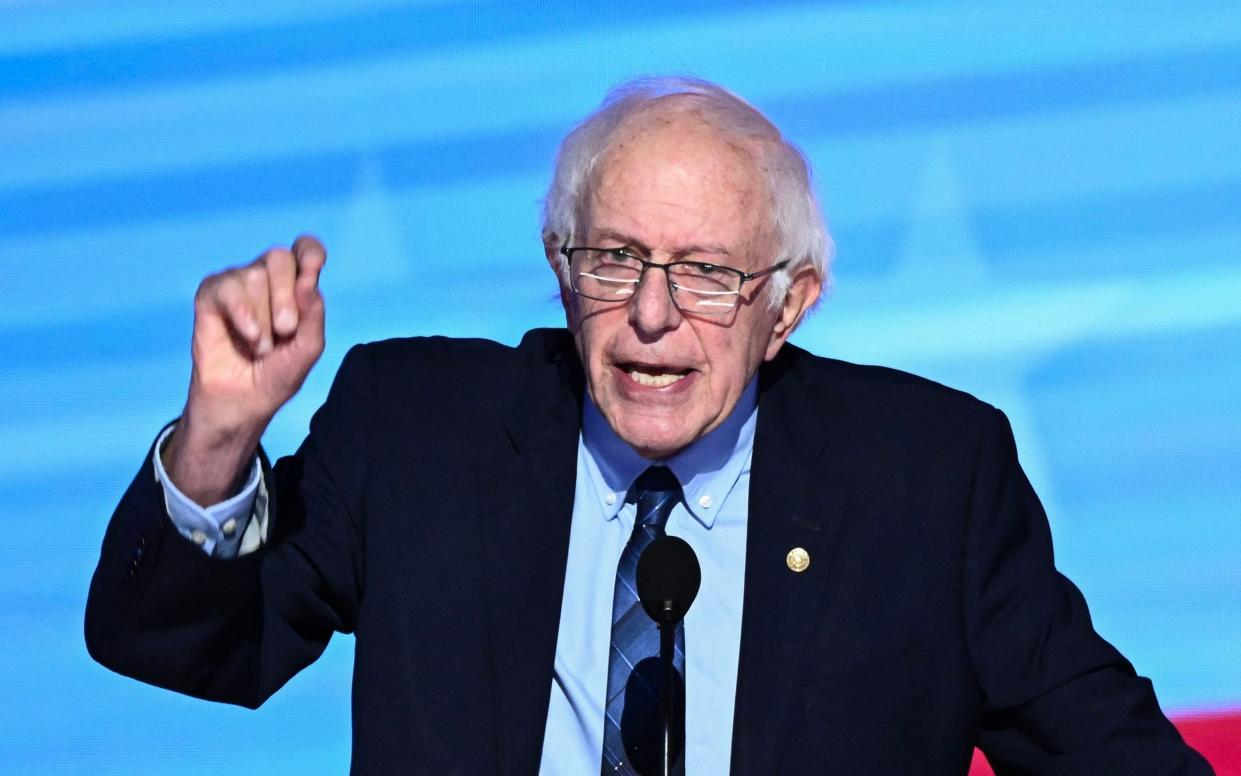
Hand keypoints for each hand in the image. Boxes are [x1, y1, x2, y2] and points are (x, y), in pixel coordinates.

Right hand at [163, 236, 326, 504]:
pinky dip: (242, 313)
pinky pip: (227, 287)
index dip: (310, 251)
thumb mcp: (307, 348)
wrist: (243, 401)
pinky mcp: (211, 295)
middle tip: (286, 330)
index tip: (314, 267)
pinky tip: (248, 336)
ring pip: (254, 274)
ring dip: (263, 318)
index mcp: (296, 286)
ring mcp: (237, 284)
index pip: (306, 250)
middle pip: (279, 258)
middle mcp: (267, 279)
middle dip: (286, 296)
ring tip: (260, 345)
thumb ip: (313, 315)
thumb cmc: (277, 374)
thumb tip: (309, 281)